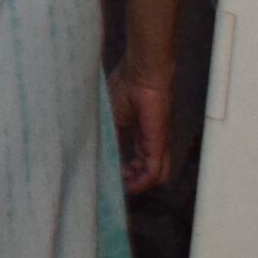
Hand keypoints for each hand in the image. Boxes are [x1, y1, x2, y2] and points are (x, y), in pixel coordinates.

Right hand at [111, 58, 176, 192]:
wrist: (141, 73)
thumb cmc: (127, 86)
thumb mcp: (110, 115)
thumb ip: (109, 135)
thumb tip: (99, 153)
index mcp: (139, 131)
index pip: (136, 157)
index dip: (124, 169)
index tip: (110, 173)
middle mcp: (150, 140)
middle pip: (146, 170)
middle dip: (132, 180)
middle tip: (117, 181)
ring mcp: (156, 143)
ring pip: (154, 175)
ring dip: (138, 183)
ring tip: (123, 185)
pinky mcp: (158, 143)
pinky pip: (154, 171)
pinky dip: (142, 181)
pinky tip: (129, 184)